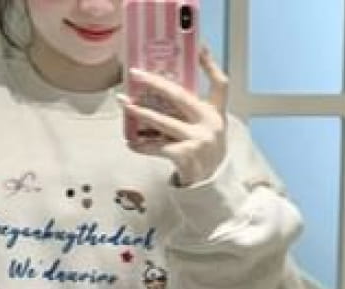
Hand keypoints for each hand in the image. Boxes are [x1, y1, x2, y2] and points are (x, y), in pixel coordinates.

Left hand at [117, 45, 228, 186]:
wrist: (212, 185)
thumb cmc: (204, 154)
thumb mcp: (208, 130)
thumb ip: (192, 115)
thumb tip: (158, 100)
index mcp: (216, 113)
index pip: (219, 83)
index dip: (210, 65)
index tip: (198, 48)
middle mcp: (209, 123)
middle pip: (180, 96)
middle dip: (155, 83)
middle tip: (137, 75)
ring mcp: (197, 139)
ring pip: (163, 122)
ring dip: (140, 113)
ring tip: (125, 105)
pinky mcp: (185, 156)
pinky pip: (157, 147)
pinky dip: (142, 146)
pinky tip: (130, 143)